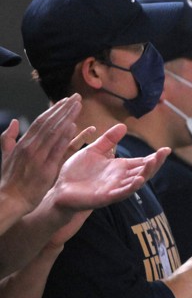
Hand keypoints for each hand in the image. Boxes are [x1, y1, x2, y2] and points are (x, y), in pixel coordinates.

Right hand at [0, 95, 80, 214]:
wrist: (9, 200)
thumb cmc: (8, 180)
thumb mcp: (5, 156)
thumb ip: (8, 138)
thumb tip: (14, 122)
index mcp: (22, 143)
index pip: (40, 121)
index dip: (54, 110)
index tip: (66, 101)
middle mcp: (30, 147)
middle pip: (49, 123)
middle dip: (63, 109)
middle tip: (77, 97)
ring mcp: (38, 157)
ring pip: (54, 133)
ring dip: (67, 118)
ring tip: (78, 106)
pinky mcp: (46, 168)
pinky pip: (57, 149)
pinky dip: (64, 137)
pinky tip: (74, 127)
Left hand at [46, 122, 168, 211]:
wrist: (60, 190)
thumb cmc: (76, 173)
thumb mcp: (94, 151)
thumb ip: (108, 140)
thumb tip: (123, 125)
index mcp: (119, 167)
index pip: (142, 162)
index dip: (154, 157)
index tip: (166, 149)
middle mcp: (120, 178)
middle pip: (143, 171)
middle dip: (155, 163)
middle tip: (164, 153)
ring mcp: (114, 188)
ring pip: (135, 181)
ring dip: (146, 173)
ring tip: (154, 162)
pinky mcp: (105, 197)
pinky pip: (121, 193)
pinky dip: (131, 187)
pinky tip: (138, 180)